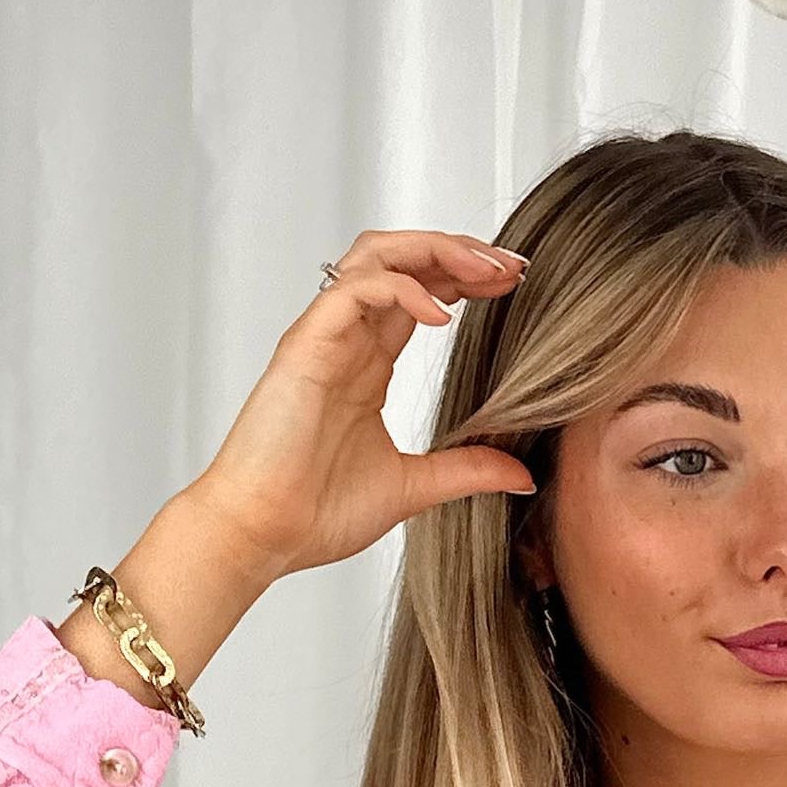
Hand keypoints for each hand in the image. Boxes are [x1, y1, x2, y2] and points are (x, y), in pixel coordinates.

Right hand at [186, 228, 539, 584]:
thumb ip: (467, 471)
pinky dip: (401, 290)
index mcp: (368, 365)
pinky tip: (441, 315)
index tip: (514, 284)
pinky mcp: (306, 346)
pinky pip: (354, 291)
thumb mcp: (415, 488)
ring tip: (484, 270)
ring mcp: (325, 338)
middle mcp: (347, 340)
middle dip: (460, 251)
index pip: (420, 294)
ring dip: (434, 251)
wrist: (264, 535)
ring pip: (376, 256)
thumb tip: (522, 473)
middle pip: (402, 259)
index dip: (467, 279)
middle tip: (511, 266)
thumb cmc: (314, 512)